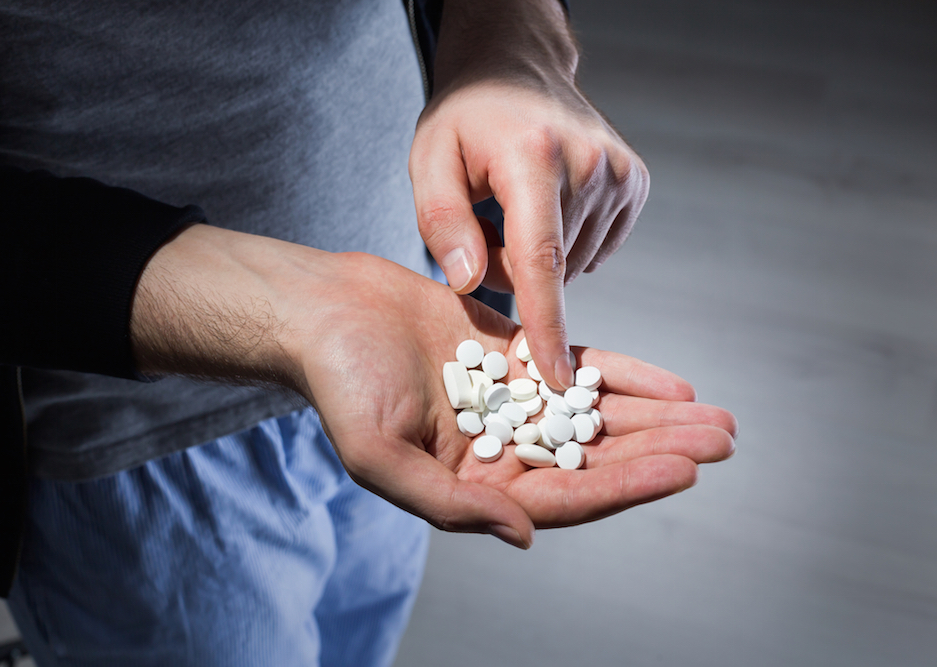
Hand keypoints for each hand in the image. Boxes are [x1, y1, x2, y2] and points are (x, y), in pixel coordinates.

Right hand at [132, 226, 735, 547]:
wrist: (327, 313)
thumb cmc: (341, 387)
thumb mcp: (380, 457)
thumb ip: (450, 504)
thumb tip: (524, 535)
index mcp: (473, 486)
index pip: (563, 494)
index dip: (623, 485)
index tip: (681, 470)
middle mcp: (501, 451)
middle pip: (595, 457)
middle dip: (660, 450)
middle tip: (724, 441)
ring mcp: (512, 403)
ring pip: (597, 415)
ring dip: (656, 417)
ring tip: (717, 418)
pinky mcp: (514, 358)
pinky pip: (579, 368)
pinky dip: (624, 375)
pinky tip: (670, 383)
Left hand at [410, 0, 649, 389]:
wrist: (518, 71)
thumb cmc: (467, 119)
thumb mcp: (430, 159)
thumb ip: (441, 221)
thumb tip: (471, 285)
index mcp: (535, 156)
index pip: (541, 257)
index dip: (546, 325)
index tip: (556, 378)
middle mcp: (591, 164)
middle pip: (551, 267)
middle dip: (511, 271)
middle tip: (483, 229)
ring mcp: (621, 174)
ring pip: (573, 264)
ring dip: (538, 260)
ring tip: (514, 210)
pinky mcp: (636, 185)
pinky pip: (593, 249)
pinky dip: (564, 245)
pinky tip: (547, 207)